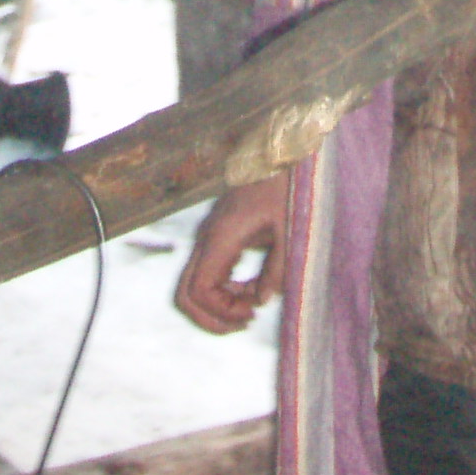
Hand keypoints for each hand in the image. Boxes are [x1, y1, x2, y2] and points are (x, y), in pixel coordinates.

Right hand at [175, 174, 289, 333]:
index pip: (198, 290)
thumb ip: (277, 269)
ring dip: (218, 305)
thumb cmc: (286, 186)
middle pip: (186, 293)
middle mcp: (207, 239)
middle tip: (246, 321)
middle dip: (211, 318)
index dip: (220, 312)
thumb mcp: (289, 229)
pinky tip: (252, 290)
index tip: (252, 312)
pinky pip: (209, 274)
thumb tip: (261, 301)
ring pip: (194, 286)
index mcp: (221, 237)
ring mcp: (210, 238)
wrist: (280, 153)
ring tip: (252, 307)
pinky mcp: (219, 237)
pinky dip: (225, 291)